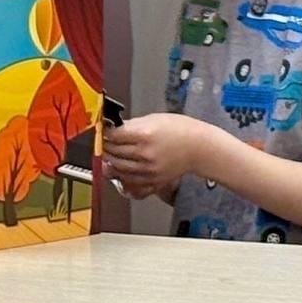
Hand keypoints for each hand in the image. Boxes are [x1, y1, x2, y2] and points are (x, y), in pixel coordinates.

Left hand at [105, 114, 230, 199]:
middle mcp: (144, 154)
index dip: (104, 132)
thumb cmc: (179, 130)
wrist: (199, 148)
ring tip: (109, 153)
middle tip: (103, 141)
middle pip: (112, 152)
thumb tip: (112, 128)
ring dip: (109, 161)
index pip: (112, 136)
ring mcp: (148, 171)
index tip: (102, 129)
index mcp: (144, 135)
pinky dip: (121, 177)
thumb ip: (130, 125)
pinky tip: (120, 169)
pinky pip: (129, 183)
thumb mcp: (152, 119)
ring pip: (116, 169)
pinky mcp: (152, 182)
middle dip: (104, 145)